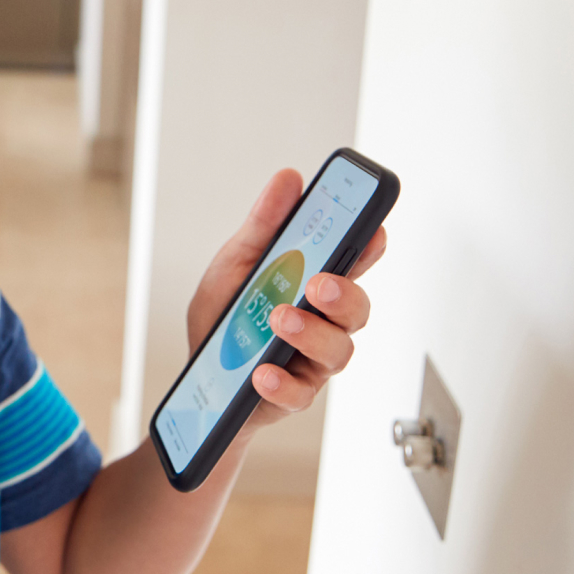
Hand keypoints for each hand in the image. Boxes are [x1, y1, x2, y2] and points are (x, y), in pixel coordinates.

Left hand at [183, 170, 387, 428]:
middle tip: (319, 283)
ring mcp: (312, 360)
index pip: (353, 263)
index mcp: (313, 285)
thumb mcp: (235, 264)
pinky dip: (281, 381)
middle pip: (356, 309)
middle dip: (345, 293)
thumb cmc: (227, 318)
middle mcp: (322, 323)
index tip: (373, 231)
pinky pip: (301, 392)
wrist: (199, 375)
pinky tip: (262, 371)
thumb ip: (264, 227)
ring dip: (310, 333)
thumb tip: (288, 180)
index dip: (369, 247)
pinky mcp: (293, 393)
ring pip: (337, 350)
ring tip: (278, 319)